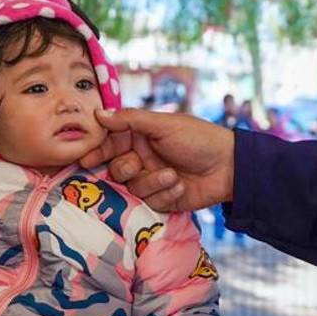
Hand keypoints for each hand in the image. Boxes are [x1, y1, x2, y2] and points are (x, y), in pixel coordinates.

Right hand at [79, 109, 234, 210]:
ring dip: (151, 182)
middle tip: (136, 164)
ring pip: (132, 188)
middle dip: (125, 168)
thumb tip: (98, 113)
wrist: (230, 167)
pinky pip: (150, 202)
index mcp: (139, 136)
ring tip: (172, 175)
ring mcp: (151, 179)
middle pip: (115, 169)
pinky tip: (181, 186)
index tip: (86, 159)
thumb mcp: (164, 124)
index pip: (109, 143)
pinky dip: (165, 194)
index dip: (97, 151)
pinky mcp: (161, 200)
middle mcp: (141, 157)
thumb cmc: (198, 138)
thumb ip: (129, 120)